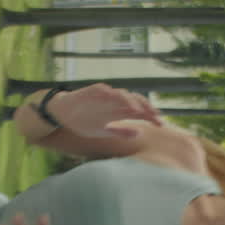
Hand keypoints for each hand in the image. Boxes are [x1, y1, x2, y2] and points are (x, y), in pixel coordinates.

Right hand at [48, 83, 162, 137]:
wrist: (62, 113)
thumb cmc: (83, 121)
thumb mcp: (104, 130)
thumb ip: (121, 132)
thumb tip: (139, 134)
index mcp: (119, 111)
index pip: (140, 111)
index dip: (151, 116)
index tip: (161, 123)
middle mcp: (114, 101)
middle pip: (135, 101)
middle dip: (146, 107)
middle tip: (156, 115)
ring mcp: (104, 95)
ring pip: (121, 94)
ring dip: (130, 101)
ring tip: (138, 110)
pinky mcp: (91, 91)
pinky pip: (102, 90)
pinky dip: (110, 93)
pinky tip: (116, 97)